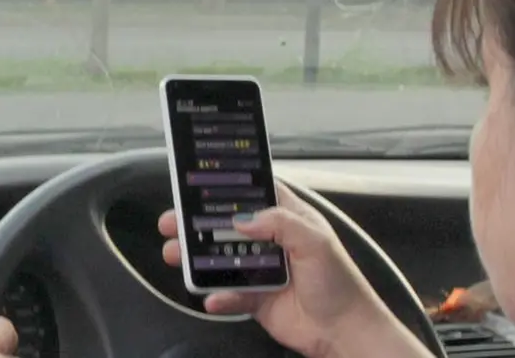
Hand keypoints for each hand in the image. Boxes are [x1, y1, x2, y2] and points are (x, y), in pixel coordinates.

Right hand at [158, 182, 385, 356]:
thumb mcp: (315, 242)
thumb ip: (280, 224)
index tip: (197, 182)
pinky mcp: (255, 298)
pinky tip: (211, 297)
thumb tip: (243, 219)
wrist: (343, 332)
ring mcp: (260, 270)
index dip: (227, 187)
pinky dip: (218, 296)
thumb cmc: (339, 282)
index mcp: (287, 219)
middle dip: (196, 223)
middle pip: (226, 225)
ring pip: (220, 258)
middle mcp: (270, 241)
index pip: (253, 194)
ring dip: (196, 258)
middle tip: (171, 222)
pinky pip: (229, 294)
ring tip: (173, 254)